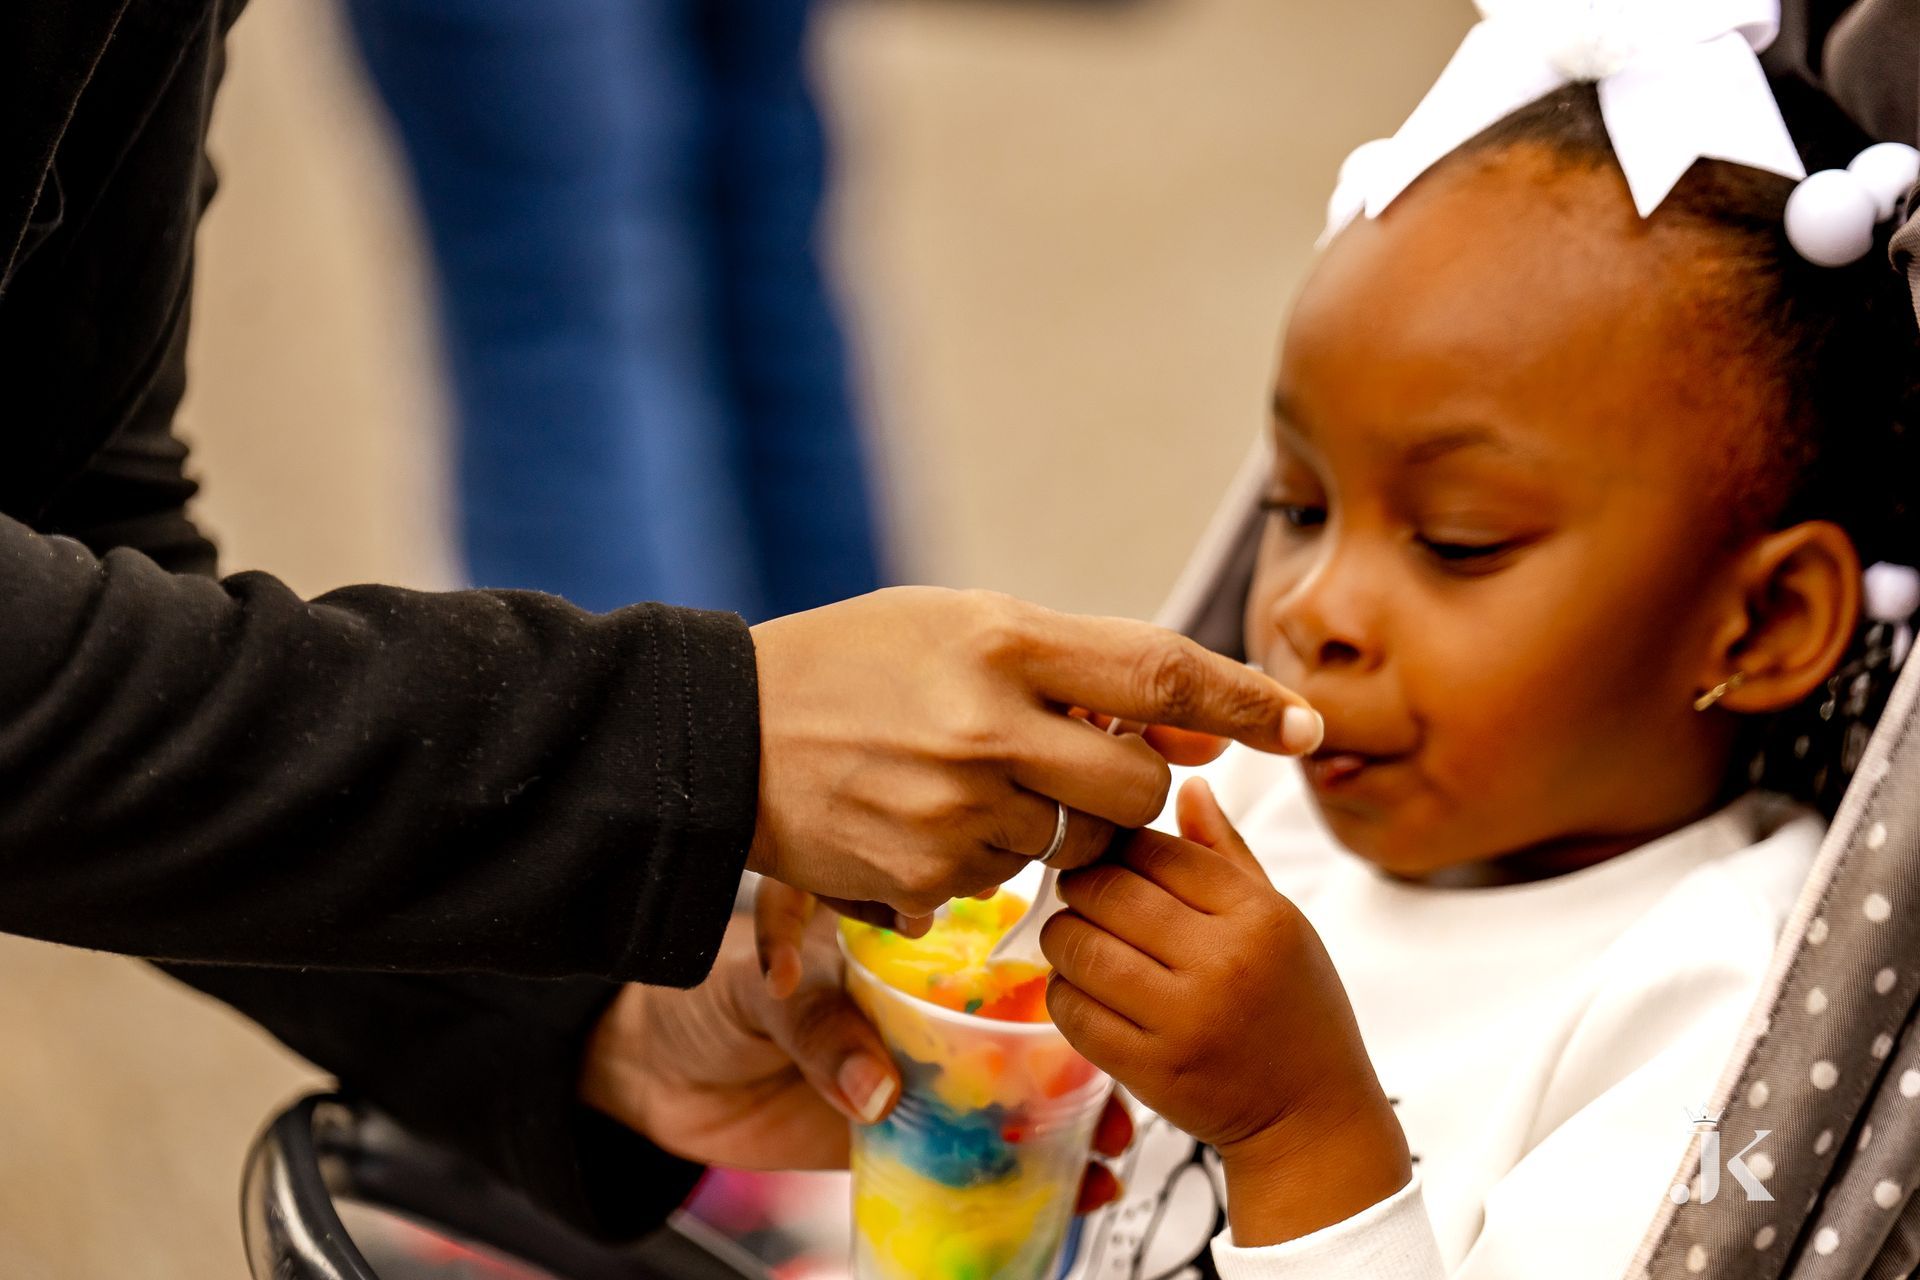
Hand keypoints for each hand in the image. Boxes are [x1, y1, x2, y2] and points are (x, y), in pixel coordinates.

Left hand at [582, 902, 1135, 1210]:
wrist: (652, 1075)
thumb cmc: (705, 1000)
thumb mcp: (765, 991)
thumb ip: (821, 1031)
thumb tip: (878, 1092)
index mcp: (904, 947)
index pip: (996, 950)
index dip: (1056, 971)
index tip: (1102, 990)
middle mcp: (924, 1009)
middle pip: (1025, 1030)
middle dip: (1085, 1056)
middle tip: (1122, 1086)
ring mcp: (918, 1074)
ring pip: (1014, 1097)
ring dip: (1070, 1122)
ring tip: (1112, 1148)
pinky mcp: (899, 1136)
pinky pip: (972, 1159)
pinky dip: (1021, 1177)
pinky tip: (1067, 1190)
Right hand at [749, 587, 1321, 917]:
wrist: (723, 735)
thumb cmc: (854, 664)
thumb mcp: (964, 628)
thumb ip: (1080, 670)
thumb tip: (1193, 729)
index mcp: (1002, 640)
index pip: (1159, 672)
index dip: (1245, 698)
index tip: (1306, 724)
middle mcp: (987, 724)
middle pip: (1135, 787)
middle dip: (1127, 787)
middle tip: (1075, 768)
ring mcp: (955, 806)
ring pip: (1072, 844)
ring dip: (1047, 824)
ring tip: (964, 780)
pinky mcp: (924, 873)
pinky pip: (1003, 881)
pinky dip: (984, 856)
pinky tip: (922, 815)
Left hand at [1040, 778, 1410, 1245]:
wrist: (1312, 1118)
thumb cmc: (1296, 1009)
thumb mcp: (1279, 921)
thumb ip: (1226, 853)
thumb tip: (1185, 782)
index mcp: (1257, 914)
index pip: (1153, 847)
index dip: (1118, 846)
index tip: (1111, 857)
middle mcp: (1221, 961)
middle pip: (1105, 889)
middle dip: (1080, 887)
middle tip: (1084, 896)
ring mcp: (1182, 1019)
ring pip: (1076, 946)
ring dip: (1064, 937)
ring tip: (1082, 941)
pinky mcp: (1148, 1069)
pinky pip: (1070, 1009)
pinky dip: (1065, 992)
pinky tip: (1087, 991)